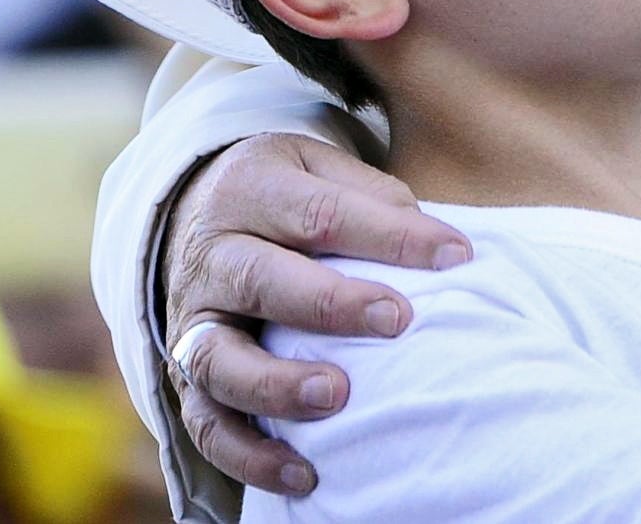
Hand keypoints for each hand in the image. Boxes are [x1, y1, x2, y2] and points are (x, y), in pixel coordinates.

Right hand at [160, 134, 472, 495]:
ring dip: (277, 385)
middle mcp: (212, 255)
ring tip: (338, 397)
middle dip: (330, 304)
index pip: (321, 212)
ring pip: (218, 359)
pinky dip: (248, 455)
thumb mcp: (321, 167)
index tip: (455, 256)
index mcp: (252, 189)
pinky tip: (303, 473)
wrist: (196, 211)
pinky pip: (206, 424)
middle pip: (261, 280)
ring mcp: (192, 320)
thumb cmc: (287, 193)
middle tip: (397, 319)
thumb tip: (441, 248)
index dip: (391, 235)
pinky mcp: (184, 376)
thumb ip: (374, 199)